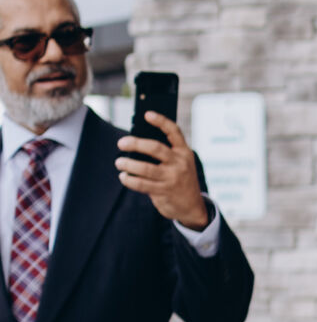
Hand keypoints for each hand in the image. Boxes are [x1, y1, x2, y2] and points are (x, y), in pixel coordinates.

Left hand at [118, 112, 210, 227]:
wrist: (193, 207)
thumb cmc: (180, 180)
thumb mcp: (180, 164)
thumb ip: (165, 154)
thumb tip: (136, 146)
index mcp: (184, 152)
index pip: (174, 132)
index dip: (161, 121)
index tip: (147, 114)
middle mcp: (180, 163)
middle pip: (155, 148)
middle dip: (135, 143)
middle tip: (121, 143)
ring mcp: (172, 178)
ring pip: (145, 168)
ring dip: (128, 164)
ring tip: (119, 162)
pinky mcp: (164, 192)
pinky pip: (141, 184)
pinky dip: (129, 180)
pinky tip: (124, 177)